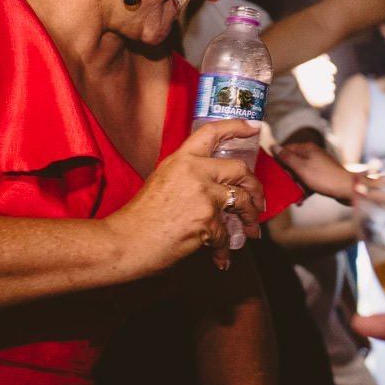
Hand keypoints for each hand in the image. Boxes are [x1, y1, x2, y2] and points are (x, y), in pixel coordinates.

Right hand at [106, 119, 265, 272]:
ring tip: (250, 231)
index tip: (253, 128)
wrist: (126, 242)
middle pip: (240, 170)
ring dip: (250, 219)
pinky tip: (221, 258)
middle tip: (258, 201)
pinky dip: (225, 250)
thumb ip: (187, 175)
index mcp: (181, 159)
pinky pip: (226, 234)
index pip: (213, 132)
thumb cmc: (139, 217)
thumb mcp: (162, 180)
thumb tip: (211, 182)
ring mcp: (203, 195)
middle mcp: (195, 171)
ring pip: (243, 202)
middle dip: (256, 187)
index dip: (236, 126)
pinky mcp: (207, 221)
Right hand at [273, 141, 353, 202]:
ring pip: (300, 174)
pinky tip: (301, 200)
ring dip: (295, 185)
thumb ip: (286, 157)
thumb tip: (274, 147)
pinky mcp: (322, 176)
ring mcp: (318, 165)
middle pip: (293, 162)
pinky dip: (304, 189)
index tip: (272, 170)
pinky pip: (309, 181)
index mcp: (307, 148)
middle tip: (283, 186)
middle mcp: (313, 154)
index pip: (287, 149)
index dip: (278, 159)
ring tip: (293, 196)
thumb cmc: (323, 177)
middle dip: (287, 175)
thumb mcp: (301, 167)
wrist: (346, 189)